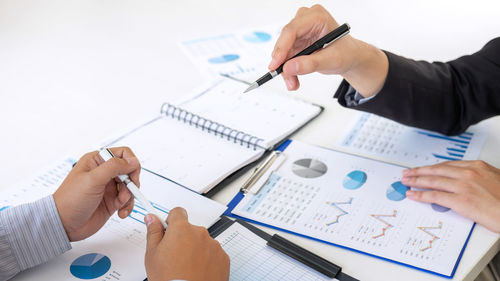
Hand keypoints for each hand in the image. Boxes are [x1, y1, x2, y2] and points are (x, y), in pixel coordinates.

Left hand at [53, 147, 140, 240]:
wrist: (64, 224)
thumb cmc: (71, 200)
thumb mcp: (93, 179)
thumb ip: (114, 167)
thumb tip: (133, 161)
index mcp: (97, 161)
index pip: (123, 154)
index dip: (131, 163)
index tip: (131, 176)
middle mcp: (104, 172)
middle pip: (130, 171)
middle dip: (131, 182)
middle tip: (127, 192)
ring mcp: (109, 187)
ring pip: (130, 186)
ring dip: (129, 196)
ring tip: (120, 204)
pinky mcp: (112, 201)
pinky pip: (128, 200)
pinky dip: (128, 206)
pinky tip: (121, 212)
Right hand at [144, 208, 229, 280]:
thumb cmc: (169, 278)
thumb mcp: (152, 254)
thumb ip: (153, 232)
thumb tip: (152, 218)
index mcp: (182, 229)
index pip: (177, 212)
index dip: (171, 221)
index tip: (169, 230)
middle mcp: (200, 233)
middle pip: (190, 230)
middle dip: (184, 239)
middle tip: (174, 257)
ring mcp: (214, 245)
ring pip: (202, 242)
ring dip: (196, 250)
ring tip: (186, 267)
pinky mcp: (223, 258)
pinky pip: (214, 254)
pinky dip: (207, 260)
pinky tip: (198, 271)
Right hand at [269, 4, 387, 95]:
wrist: (350, 57)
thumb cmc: (346, 53)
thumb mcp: (331, 60)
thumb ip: (310, 64)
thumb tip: (289, 67)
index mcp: (317, 17)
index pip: (292, 30)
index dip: (282, 47)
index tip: (276, 64)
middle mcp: (306, 20)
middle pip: (285, 41)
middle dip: (284, 62)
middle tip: (287, 79)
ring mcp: (300, 31)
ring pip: (283, 51)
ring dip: (286, 69)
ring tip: (293, 83)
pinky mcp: (297, 41)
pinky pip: (286, 56)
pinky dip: (288, 69)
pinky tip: (293, 78)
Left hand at [402, 160, 499, 232]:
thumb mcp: (496, 180)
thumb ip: (479, 178)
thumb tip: (466, 181)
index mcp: (478, 166)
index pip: (448, 165)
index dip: (433, 167)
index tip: (423, 169)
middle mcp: (469, 173)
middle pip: (437, 170)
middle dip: (419, 171)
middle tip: (407, 173)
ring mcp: (464, 186)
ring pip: (433, 181)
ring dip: (416, 181)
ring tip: (405, 182)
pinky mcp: (461, 201)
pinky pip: (435, 196)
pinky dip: (420, 195)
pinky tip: (412, 194)